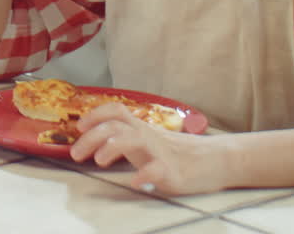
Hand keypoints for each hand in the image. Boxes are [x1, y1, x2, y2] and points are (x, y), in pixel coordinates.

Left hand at [69, 103, 227, 195]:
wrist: (218, 160)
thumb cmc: (180, 152)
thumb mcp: (150, 139)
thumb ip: (127, 137)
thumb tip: (95, 138)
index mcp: (141, 129)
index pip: (115, 111)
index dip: (94, 115)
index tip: (78, 127)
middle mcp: (148, 136)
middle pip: (115, 126)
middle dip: (90, 137)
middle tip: (75, 154)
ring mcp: (160, 152)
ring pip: (133, 139)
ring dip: (111, 147)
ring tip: (98, 161)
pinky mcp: (174, 171)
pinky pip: (157, 169)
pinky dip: (143, 175)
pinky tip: (135, 182)